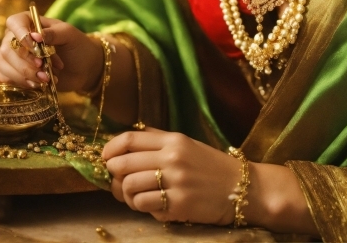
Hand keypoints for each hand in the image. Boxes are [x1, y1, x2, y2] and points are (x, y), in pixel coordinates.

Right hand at [0, 12, 102, 93]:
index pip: (14, 23)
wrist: (84, 68)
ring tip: (44, 79)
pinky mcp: (14, 74)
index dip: (21, 35)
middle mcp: (17, 38)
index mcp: (29, 22)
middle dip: (25, 61)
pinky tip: (35, 85)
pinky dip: (18, 82)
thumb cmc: (77, 45)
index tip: (35, 47)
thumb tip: (35, 36)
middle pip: (7, 48)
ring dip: (22, 74)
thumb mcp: (69, 35)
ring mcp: (14, 57)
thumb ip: (53, 33)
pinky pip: (3, 78)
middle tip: (43, 68)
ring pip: (2, 64)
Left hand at [103, 128, 240, 224]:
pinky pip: (144, 205)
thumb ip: (158, 140)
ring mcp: (175, 181)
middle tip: (117, 180)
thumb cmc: (211, 166)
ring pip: (129, 187)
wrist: (242, 188)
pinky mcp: (179, 204)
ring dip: (126, 195)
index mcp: (174, 140)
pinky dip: (142, 207)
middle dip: (113, 174)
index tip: (104, 157)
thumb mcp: (187, 145)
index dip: (110, 148)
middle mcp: (173, 158)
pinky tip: (153, 205)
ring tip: (136, 196)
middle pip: (124, 164)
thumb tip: (127, 140)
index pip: (130, 139)